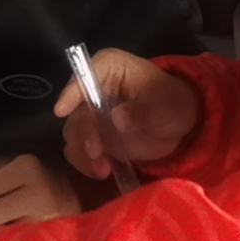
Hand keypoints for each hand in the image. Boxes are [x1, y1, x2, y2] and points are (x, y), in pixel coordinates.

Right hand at [52, 49, 201, 179]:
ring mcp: (90, 115)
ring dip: (83, 152)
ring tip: (103, 169)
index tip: (61, 111)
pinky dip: (86, 163)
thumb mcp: (164, 106)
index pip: (83, 75)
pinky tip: (102, 172)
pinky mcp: (92, 137)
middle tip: (96, 152)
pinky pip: (79, 150)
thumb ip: (142, 112)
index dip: (71, 93)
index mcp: (108, 68)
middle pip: (76, 110)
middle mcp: (92, 89)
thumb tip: (118, 119)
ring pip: (74, 133)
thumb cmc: (172, 104)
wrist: (178, 126)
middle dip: (83, 133)